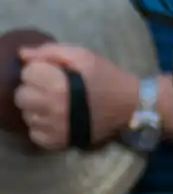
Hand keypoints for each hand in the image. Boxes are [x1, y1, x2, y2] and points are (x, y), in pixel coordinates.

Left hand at [14, 44, 139, 151]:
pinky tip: (55, 119)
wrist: (130, 105)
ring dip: (37, 107)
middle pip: (21, 96)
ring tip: (55, 103)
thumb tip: (23, 54)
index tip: (54, 72)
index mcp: (57, 85)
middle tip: (51, 88)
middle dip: (34, 89)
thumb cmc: (107, 77)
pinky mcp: (57, 142)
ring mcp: (53, 128)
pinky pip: (34, 134)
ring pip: (26, 115)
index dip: (40, 69)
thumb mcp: (84, 55)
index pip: (27, 74)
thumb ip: (51, 51)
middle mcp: (51, 108)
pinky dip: (41, 126)